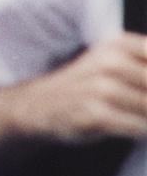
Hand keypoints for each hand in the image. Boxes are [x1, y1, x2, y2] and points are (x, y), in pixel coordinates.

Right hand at [31, 35, 146, 144]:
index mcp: (120, 44)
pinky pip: (138, 126)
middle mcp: (109, 61)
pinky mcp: (94, 113)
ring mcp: (100, 87)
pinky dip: (144, 131)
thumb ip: (145, 67)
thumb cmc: (88, 86)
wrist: (40, 104)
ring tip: (143, 117)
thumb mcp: (114, 63)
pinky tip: (140, 130)